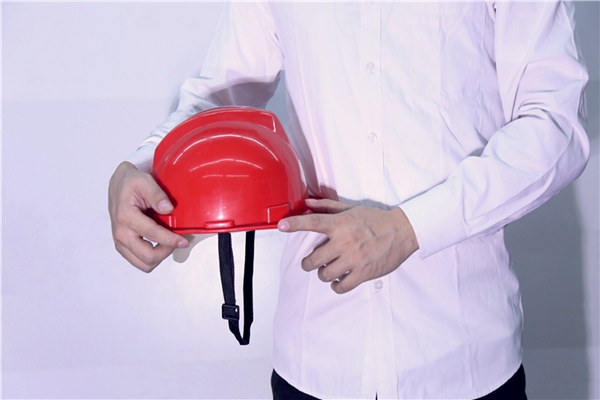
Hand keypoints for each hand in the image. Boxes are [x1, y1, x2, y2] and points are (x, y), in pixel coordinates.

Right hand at [108, 161, 187, 271]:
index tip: (184, 241)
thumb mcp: (145, 181)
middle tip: (177, 241)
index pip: (152, 234)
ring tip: (168, 244)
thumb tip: (168, 208)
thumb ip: (157, 195)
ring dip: (159, 257)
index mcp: (126, 216)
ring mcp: (120, 241)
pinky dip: (151, 257)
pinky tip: (159, 245)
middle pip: (148, 256)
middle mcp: (121, 232)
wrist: (118, 186)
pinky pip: (138, 261)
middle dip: (166, 251)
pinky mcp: (122, 246)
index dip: (171, 240)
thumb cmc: (131, 183)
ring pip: (143, 264)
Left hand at [278, 198, 418, 293]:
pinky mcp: (364, 273)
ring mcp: (354, 259)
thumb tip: (307, 203)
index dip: (294, 224)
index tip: (281, 226)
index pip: (312, 222)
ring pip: (324, 275)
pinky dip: (336, 286)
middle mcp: (344, 242)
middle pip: (313, 260)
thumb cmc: (376, 219)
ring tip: (328, 270)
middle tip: (311, 262)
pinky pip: (341, 286)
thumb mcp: (352, 209)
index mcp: (340, 224)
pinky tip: (338, 280)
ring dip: (323, 274)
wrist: (402, 232)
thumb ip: (328, 207)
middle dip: (308, 263)